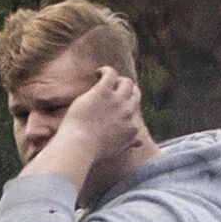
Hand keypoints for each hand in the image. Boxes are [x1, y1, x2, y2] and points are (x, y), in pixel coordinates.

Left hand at [36, 66, 146, 186]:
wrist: (80, 145)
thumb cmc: (93, 151)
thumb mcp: (117, 149)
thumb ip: (129, 143)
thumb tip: (140, 143)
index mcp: (132, 126)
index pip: (136, 111)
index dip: (128, 106)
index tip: (119, 106)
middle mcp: (128, 111)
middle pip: (134, 94)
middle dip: (128, 90)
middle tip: (116, 88)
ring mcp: (116, 100)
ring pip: (126, 82)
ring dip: (119, 79)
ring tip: (107, 79)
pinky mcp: (103, 91)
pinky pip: (110, 74)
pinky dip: (105, 70)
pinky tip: (97, 73)